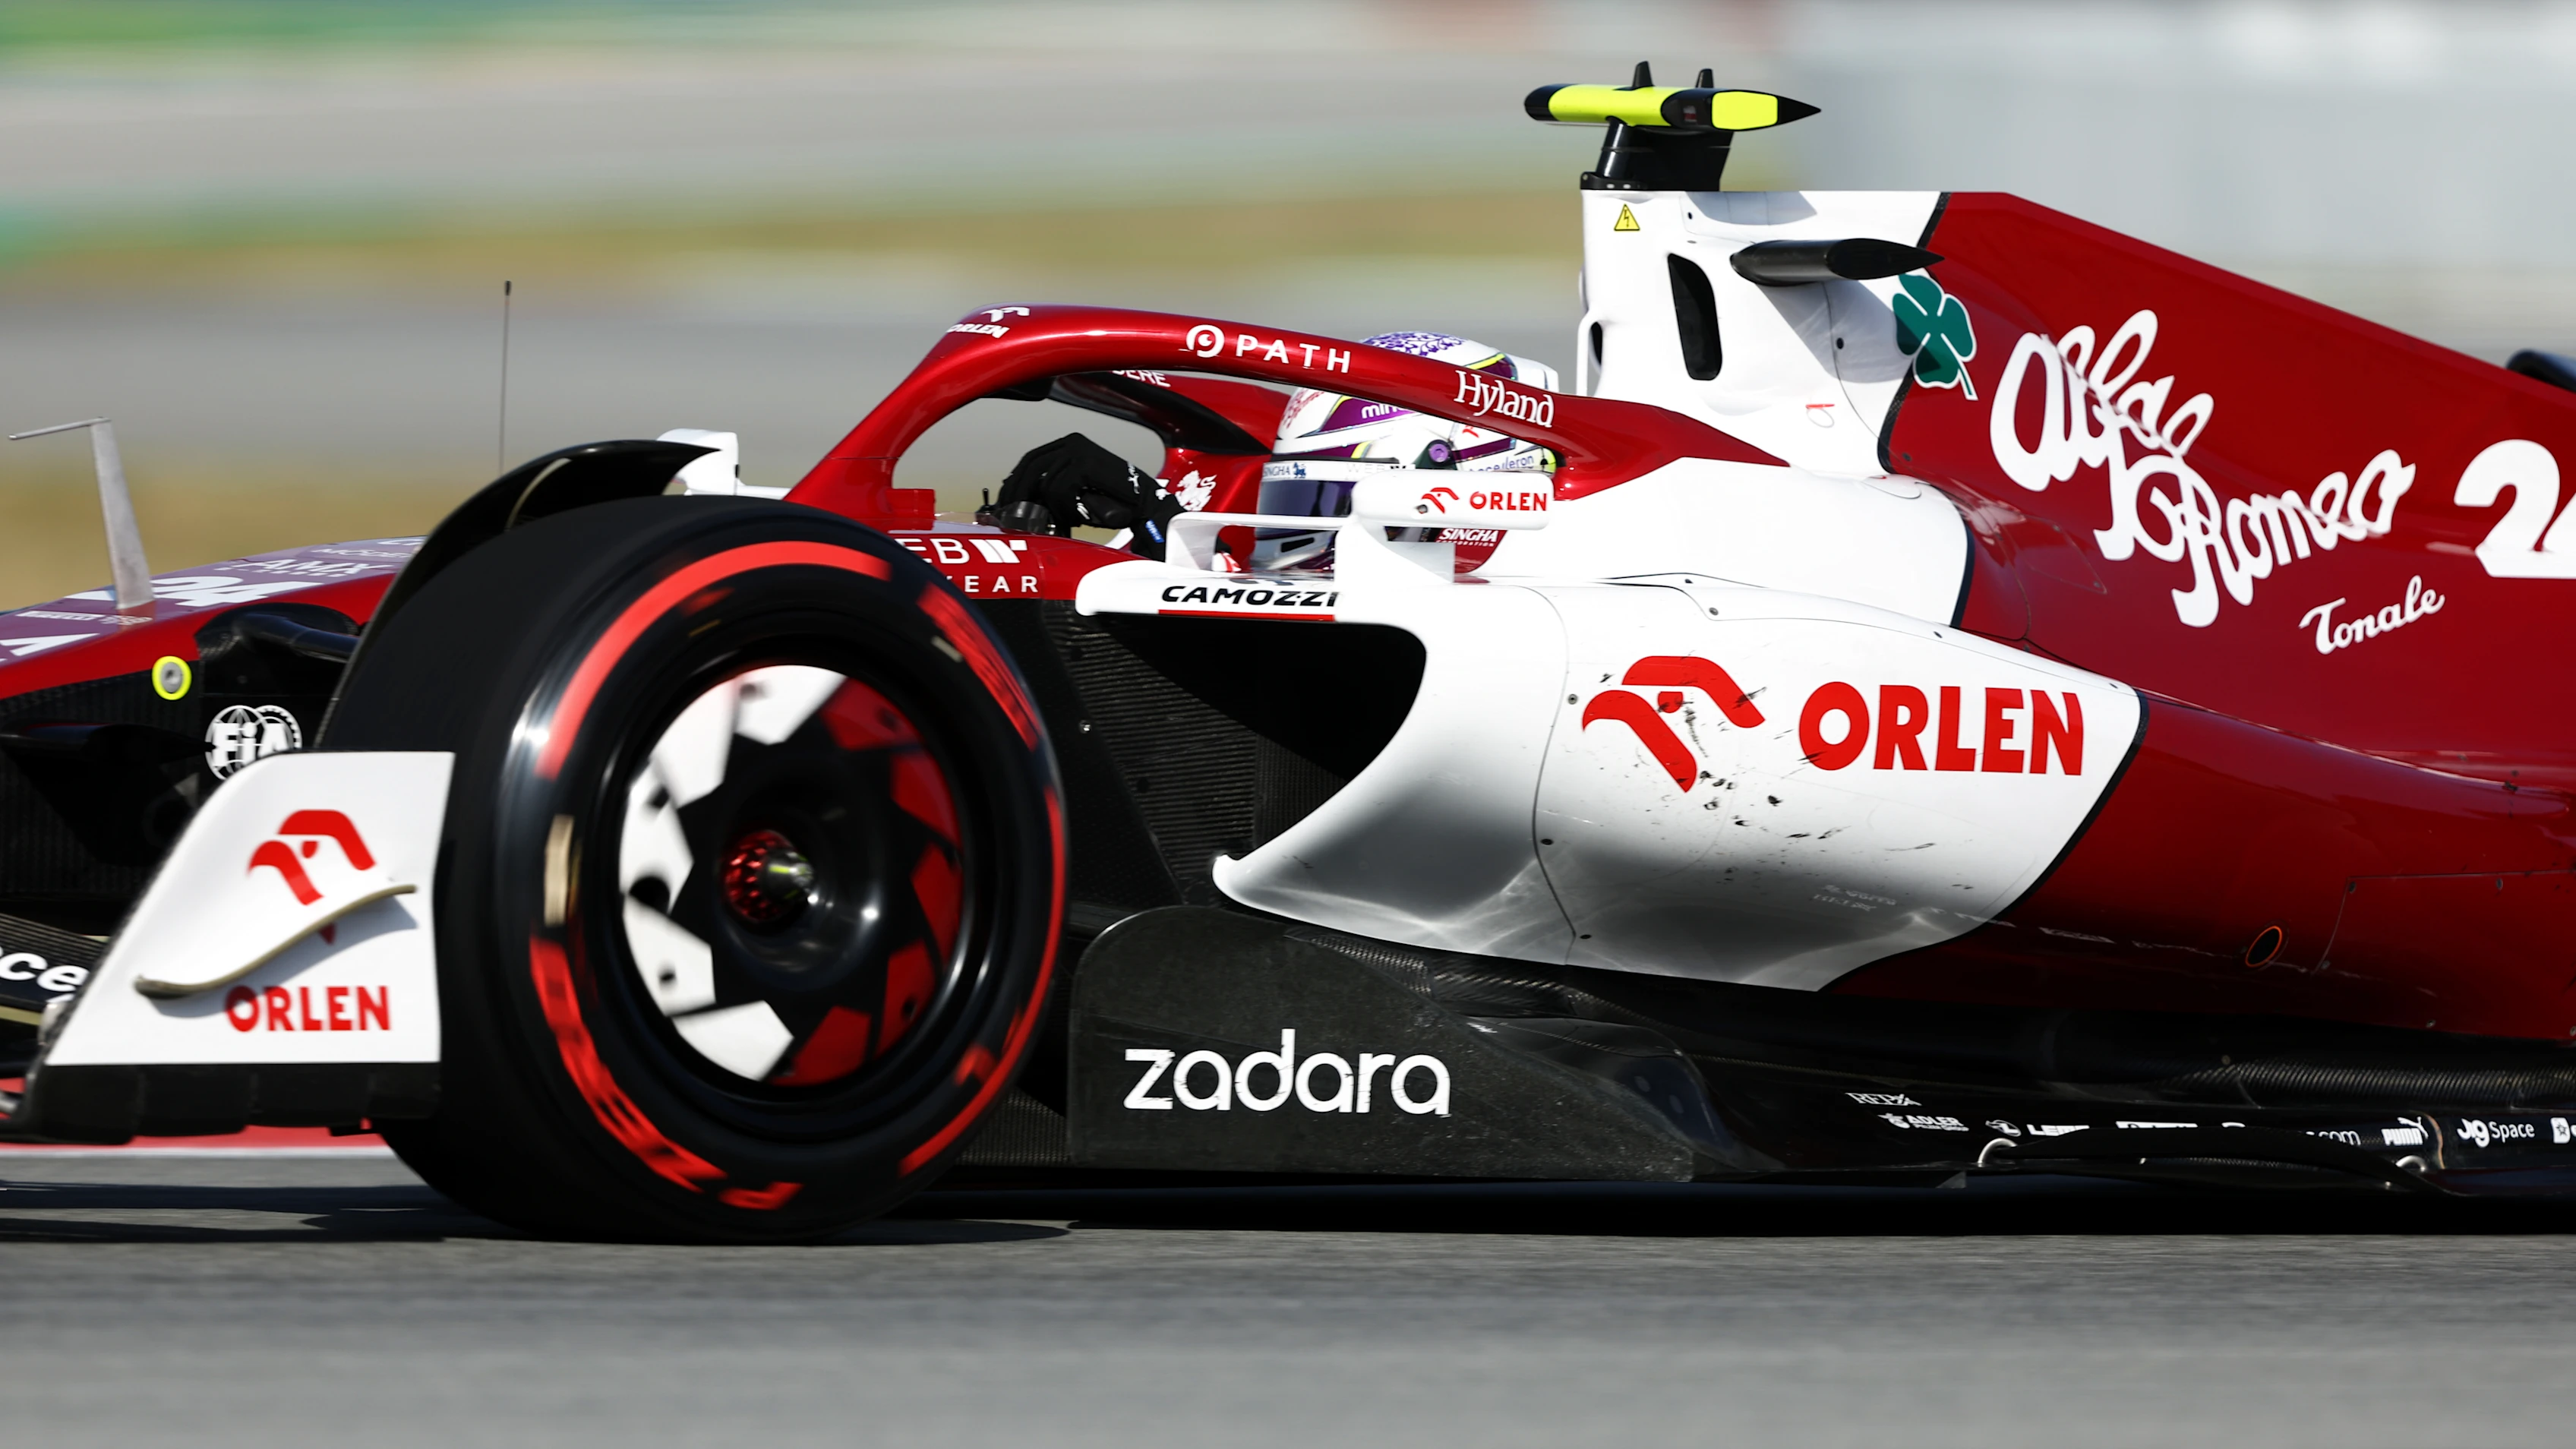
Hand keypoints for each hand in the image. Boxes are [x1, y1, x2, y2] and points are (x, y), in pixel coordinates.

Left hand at [977, 433, 1186, 559]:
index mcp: (1068, 444)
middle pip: (1030, 467)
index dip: (1014, 483)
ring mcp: (1078, 450)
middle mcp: (1071, 441)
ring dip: (1051, 509)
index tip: (1005, 504)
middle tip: (1012, 518)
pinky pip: (1059, 490)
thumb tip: (1016, 502)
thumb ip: (1049, 490)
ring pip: (1045, 483)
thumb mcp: (1073, 494)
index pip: (1029, 460)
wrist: (1143, 507)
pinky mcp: (1084, 463)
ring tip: (1063, 523)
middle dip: (1018, 494)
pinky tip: (1077, 518)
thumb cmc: (1110, 505)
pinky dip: (1065, 509)